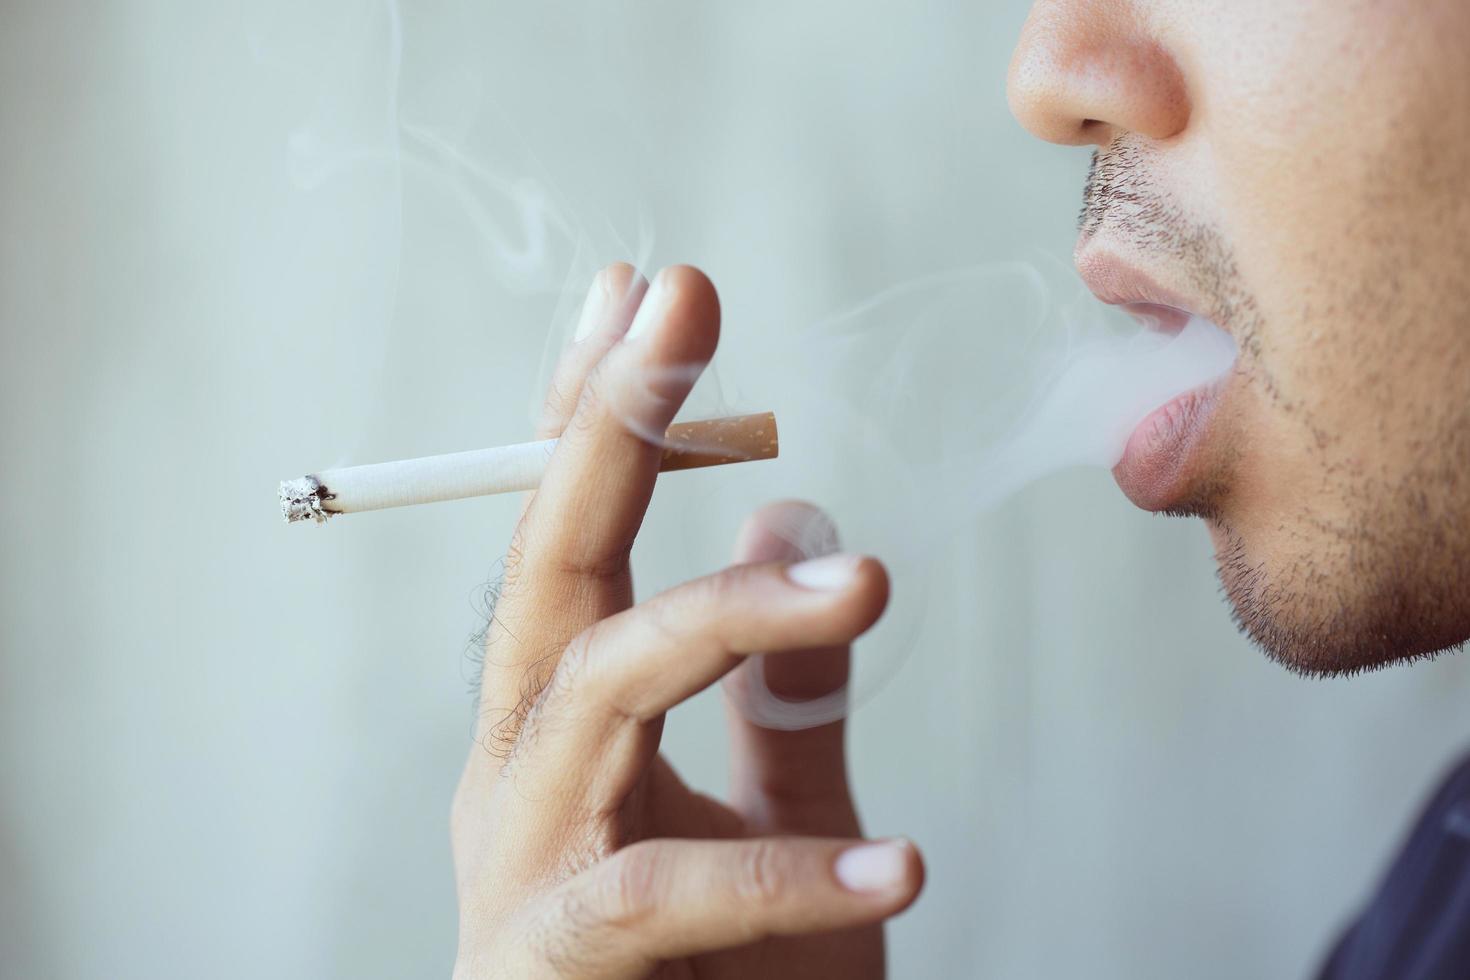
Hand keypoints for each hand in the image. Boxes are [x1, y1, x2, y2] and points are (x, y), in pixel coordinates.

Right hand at [451, 264, 923, 978]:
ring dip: (730, 617)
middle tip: (676, 302)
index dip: (593, 409)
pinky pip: (662, 895)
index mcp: (556, 724)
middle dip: (609, 427)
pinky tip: (896, 868)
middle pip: (550, 567)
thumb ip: (783, 695)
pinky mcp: (553, 962)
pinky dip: (783, 875)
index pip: (567, 534)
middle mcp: (516, 769)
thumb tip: (784, 526)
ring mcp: (519, 861)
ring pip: (603, 689)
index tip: (640, 290)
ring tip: (865, 582)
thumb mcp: (775, 820)